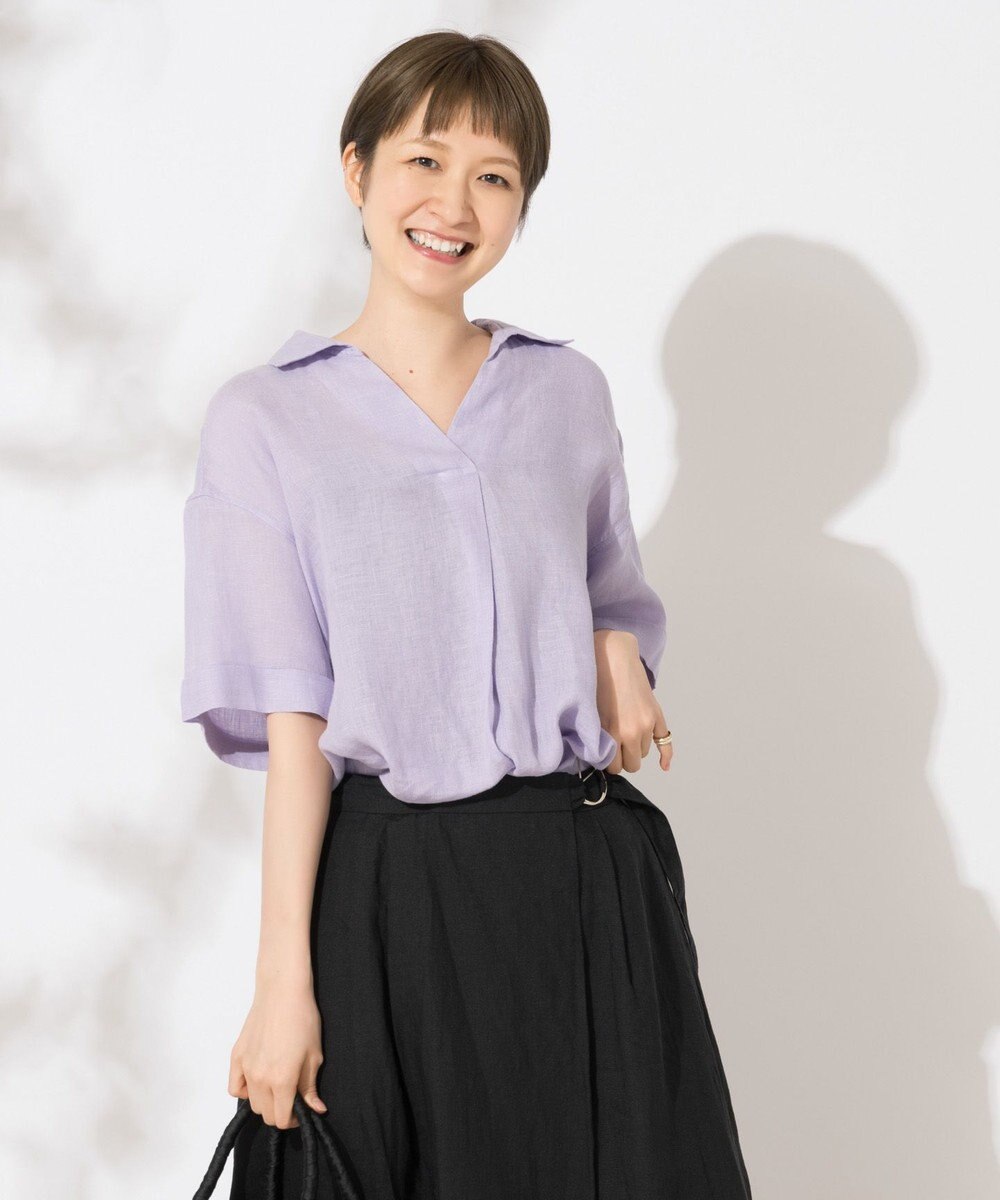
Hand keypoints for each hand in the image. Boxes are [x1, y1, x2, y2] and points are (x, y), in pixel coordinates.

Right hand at [228, 974, 326, 1128]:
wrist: (282, 992)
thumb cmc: (303, 1019)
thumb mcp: (314, 1055)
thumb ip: (310, 1088)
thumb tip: (316, 1110)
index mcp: (282, 1080)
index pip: (281, 1119)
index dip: (293, 1120)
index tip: (300, 1111)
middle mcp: (260, 1078)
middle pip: (265, 1114)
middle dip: (279, 1112)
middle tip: (291, 1098)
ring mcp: (245, 1067)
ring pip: (251, 1103)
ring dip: (264, 1102)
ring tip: (276, 1086)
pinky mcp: (236, 1056)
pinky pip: (235, 1087)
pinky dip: (244, 1090)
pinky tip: (257, 1080)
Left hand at [594, 630, 672, 774]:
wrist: (614, 657)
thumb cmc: (595, 683)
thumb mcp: (592, 714)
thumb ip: (599, 738)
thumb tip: (601, 757)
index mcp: (613, 734)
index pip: (615, 767)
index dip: (609, 762)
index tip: (604, 753)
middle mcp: (633, 733)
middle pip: (632, 764)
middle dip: (624, 758)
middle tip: (615, 745)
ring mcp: (648, 725)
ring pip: (644, 753)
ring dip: (636, 748)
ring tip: (626, 731)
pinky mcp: (657, 716)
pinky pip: (665, 742)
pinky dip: (665, 756)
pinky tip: (663, 766)